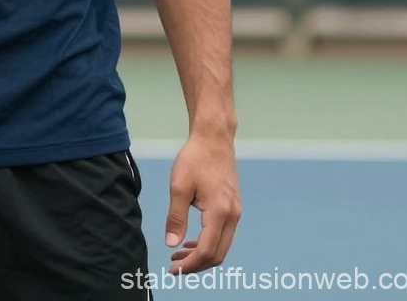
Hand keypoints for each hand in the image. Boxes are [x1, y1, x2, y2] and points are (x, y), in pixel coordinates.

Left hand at [164, 131, 240, 274]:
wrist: (214, 138)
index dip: (190, 265)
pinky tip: (191, 242)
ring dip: (202, 255)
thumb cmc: (194, 158)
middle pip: (218, 254)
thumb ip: (176, 217)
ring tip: (179, 256)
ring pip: (222, 246)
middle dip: (196, 265)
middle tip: (174, 267)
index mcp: (219, 212)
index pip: (207, 251)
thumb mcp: (179, 186)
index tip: (173, 269)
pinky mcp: (232, 207)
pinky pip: (223, 234)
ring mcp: (235, 211)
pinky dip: (208, 243)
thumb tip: (171, 244)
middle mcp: (232, 215)